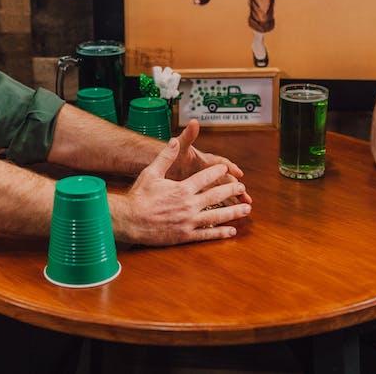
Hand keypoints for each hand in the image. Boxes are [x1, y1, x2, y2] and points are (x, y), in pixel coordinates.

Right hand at [113, 130, 251, 245]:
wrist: (128, 220)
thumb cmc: (138, 196)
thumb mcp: (151, 172)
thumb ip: (165, 157)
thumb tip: (174, 141)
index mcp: (182, 188)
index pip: (206, 177)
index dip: (218, 172)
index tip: (228, 170)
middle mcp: (189, 204)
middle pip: (216, 195)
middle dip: (232, 191)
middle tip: (242, 188)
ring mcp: (188, 221)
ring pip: (217, 216)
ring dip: (233, 212)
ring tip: (247, 209)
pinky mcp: (185, 235)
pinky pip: (207, 234)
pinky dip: (221, 233)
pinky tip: (232, 231)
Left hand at [164, 120, 251, 203]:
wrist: (160, 166)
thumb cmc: (171, 154)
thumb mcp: (180, 146)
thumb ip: (188, 135)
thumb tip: (194, 122)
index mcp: (205, 161)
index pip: (221, 163)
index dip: (230, 167)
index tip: (239, 173)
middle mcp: (208, 172)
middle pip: (226, 181)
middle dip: (237, 189)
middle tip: (247, 197)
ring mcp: (205, 183)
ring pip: (222, 192)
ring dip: (232, 199)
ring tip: (244, 208)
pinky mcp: (199, 193)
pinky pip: (213, 201)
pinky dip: (221, 207)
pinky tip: (227, 216)